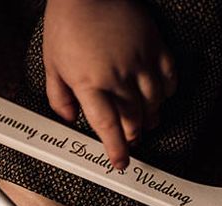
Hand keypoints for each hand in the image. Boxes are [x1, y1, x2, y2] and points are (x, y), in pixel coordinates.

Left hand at [43, 0, 175, 168]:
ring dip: (150, 118)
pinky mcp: (155, 45)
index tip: (120, 164)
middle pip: (133, 119)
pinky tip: (159, 97)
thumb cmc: (66, 25)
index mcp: (90, 84)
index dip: (116, 149)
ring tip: (145, 123)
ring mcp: (139, 60)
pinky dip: (166, 92)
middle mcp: (117, 76)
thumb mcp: (52, 66)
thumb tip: (69, 121)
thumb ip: (59, 99)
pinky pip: (169, 77)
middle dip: (132, 136)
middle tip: (130, 140)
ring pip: (153, 103)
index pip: (106, 126)